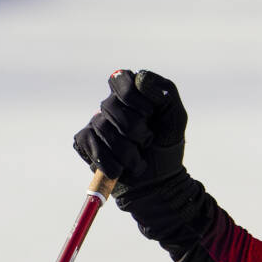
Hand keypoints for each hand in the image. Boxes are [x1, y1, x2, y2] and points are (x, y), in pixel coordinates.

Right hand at [73, 70, 187, 196]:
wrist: (159, 182)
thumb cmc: (167, 146)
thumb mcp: (176, 116)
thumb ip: (164, 91)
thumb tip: (140, 79)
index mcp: (131, 94)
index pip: (120, 78)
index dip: (133, 96)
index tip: (150, 113)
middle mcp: (111, 106)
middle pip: (111, 105)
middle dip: (135, 129)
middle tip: (148, 142)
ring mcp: (96, 124)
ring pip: (102, 127)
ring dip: (127, 150)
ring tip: (138, 161)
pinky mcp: (85, 143)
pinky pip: (89, 143)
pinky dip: (109, 161)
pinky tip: (121, 170)